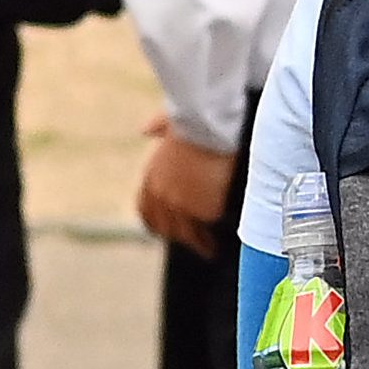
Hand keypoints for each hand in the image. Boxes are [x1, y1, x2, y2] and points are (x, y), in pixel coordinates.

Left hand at [137, 122, 234, 255]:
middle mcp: (162, 196)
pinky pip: (210, 224)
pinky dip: (217, 230)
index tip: (164, 229)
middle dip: (178, 236)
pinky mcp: (203, 209)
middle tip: (191, 243)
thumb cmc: (192, 118)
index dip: (155, 222)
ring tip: (210, 250)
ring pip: (188, 234)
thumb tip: (145, 129)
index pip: (146, 210)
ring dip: (199, 244)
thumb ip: (156, 127)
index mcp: (151, 177)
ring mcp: (182, 206)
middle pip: (166, 228)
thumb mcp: (167, 122)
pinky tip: (223, 236)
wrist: (209, 126)